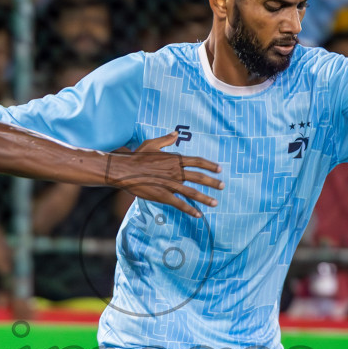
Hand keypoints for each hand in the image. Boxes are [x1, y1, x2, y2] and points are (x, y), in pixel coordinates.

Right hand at [104, 132, 221, 217]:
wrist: (124, 170)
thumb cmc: (136, 157)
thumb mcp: (152, 144)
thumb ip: (166, 139)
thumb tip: (175, 133)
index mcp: (174, 159)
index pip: (197, 161)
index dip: (209, 165)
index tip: (219, 169)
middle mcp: (175, 172)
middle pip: (198, 177)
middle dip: (212, 182)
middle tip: (223, 186)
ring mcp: (170, 185)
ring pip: (192, 192)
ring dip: (205, 198)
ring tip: (215, 203)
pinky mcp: (162, 196)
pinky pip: (179, 204)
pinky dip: (190, 210)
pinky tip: (198, 215)